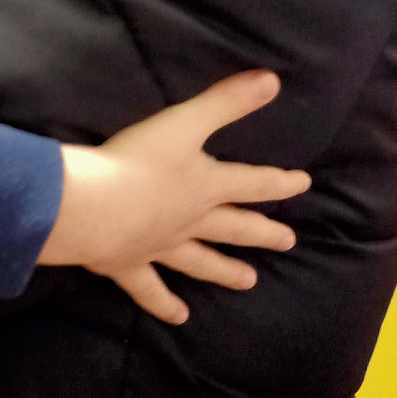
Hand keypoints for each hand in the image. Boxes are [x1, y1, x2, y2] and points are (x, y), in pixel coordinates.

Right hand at [41, 70, 309, 324]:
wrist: (94, 208)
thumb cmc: (136, 161)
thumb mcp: (183, 122)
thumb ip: (226, 101)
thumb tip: (273, 80)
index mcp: (204, 186)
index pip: (250, 183)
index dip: (278, 182)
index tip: (303, 184)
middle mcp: (189, 221)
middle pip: (232, 227)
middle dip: (260, 232)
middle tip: (288, 242)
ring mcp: (160, 246)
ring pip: (200, 260)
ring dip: (224, 270)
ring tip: (248, 282)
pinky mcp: (128, 265)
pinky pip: (150, 289)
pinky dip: (163, 303)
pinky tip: (178, 317)